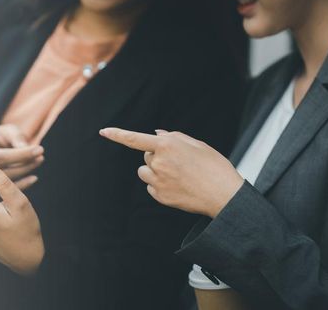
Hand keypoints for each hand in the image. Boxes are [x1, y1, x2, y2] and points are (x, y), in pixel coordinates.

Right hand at [0, 125, 43, 188]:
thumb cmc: (2, 138)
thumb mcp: (8, 131)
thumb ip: (16, 136)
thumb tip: (23, 147)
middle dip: (22, 155)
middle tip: (40, 150)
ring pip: (4, 174)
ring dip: (25, 168)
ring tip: (40, 159)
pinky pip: (6, 188)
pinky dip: (23, 184)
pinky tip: (34, 178)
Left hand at [99, 128, 243, 217]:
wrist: (224, 195)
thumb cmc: (214, 166)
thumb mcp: (197, 145)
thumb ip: (174, 137)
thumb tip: (155, 135)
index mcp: (168, 146)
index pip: (136, 139)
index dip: (118, 134)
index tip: (103, 131)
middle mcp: (159, 162)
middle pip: (146, 156)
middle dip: (157, 156)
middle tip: (180, 163)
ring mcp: (158, 180)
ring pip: (145, 171)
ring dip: (155, 171)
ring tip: (178, 176)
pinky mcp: (159, 196)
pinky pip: (151, 186)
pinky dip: (160, 185)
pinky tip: (178, 187)